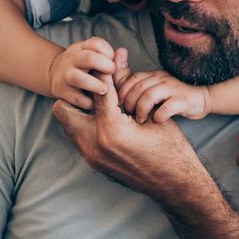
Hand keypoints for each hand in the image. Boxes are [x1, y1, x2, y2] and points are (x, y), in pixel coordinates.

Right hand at [48, 37, 116, 111]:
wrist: (54, 74)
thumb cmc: (82, 66)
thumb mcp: (91, 55)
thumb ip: (109, 56)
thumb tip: (123, 53)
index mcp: (81, 48)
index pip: (97, 44)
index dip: (109, 53)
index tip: (111, 61)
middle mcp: (71, 59)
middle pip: (90, 58)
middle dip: (106, 66)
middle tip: (111, 73)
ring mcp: (65, 75)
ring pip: (78, 78)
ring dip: (96, 85)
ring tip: (104, 89)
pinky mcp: (62, 91)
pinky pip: (78, 99)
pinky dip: (89, 102)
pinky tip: (94, 102)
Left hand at [52, 56, 206, 198]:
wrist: (175, 184)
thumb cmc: (170, 147)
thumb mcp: (150, 112)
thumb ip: (128, 83)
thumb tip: (118, 54)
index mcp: (111, 129)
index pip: (96, 90)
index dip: (100, 73)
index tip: (100, 64)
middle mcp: (94, 144)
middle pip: (63, 109)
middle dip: (78, 95)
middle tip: (96, 89)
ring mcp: (91, 156)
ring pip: (67, 124)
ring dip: (80, 110)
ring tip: (101, 104)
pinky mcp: (94, 162)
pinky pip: (78, 136)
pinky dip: (87, 124)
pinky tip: (105, 120)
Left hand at [117, 69, 210, 122]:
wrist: (201, 99)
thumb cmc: (171, 98)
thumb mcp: (151, 89)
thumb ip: (132, 85)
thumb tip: (110, 83)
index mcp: (151, 75)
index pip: (129, 79)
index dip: (120, 93)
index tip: (117, 107)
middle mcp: (161, 78)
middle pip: (137, 87)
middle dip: (129, 103)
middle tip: (128, 116)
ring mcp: (172, 88)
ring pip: (149, 95)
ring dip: (141, 110)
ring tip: (141, 120)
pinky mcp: (183, 100)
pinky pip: (167, 106)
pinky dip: (159, 116)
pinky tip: (157, 121)